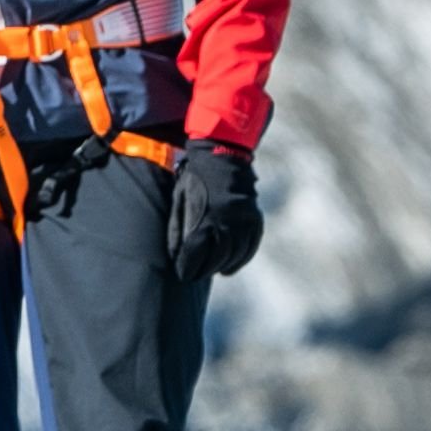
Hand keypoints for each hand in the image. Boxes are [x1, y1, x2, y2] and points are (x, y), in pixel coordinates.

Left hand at [163, 139, 263, 283]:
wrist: (222, 155)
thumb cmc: (195, 180)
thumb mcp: (179, 200)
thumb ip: (177, 229)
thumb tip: (176, 257)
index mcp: (204, 217)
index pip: (196, 254)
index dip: (188, 268)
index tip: (183, 274)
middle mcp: (227, 221)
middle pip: (217, 258)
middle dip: (204, 271)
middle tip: (196, 275)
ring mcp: (243, 220)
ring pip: (235, 255)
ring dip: (222, 267)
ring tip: (211, 272)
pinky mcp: (254, 219)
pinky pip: (250, 247)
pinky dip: (240, 260)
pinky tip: (229, 268)